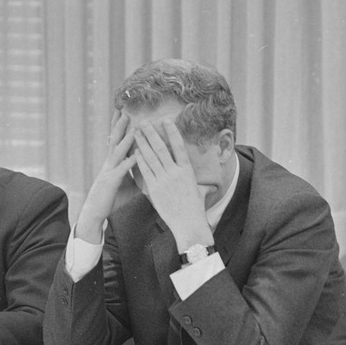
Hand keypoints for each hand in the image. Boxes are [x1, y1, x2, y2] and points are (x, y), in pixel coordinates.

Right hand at [75, 111, 137, 243]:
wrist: (95, 214)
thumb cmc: (110, 199)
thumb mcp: (127, 185)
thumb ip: (136, 176)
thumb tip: (148, 171)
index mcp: (112, 163)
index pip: (116, 141)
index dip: (119, 127)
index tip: (124, 113)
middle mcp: (109, 164)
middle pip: (115, 140)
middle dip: (120, 125)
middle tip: (126, 110)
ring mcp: (109, 171)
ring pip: (118, 151)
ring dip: (126, 138)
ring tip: (133, 126)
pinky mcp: (111, 182)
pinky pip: (122, 170)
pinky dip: (130, 162)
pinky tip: (137, 155)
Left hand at [133, 118, 212, 251]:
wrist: (188, 224)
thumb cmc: (195, 209)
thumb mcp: (199, 191)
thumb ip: (199, 183)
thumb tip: (209, 183)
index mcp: (187, 170)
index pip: (178, 145)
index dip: (172, 131)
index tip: (165, 120)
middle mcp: (175, 172)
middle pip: (161, 148)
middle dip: (151, 133)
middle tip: (143, 122)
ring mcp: (164, 180)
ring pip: (151, 157)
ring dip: (142, 143)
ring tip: (136, 132)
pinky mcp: (155, 189)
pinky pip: (145, 171)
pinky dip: (140, 160)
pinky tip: (135, 151)